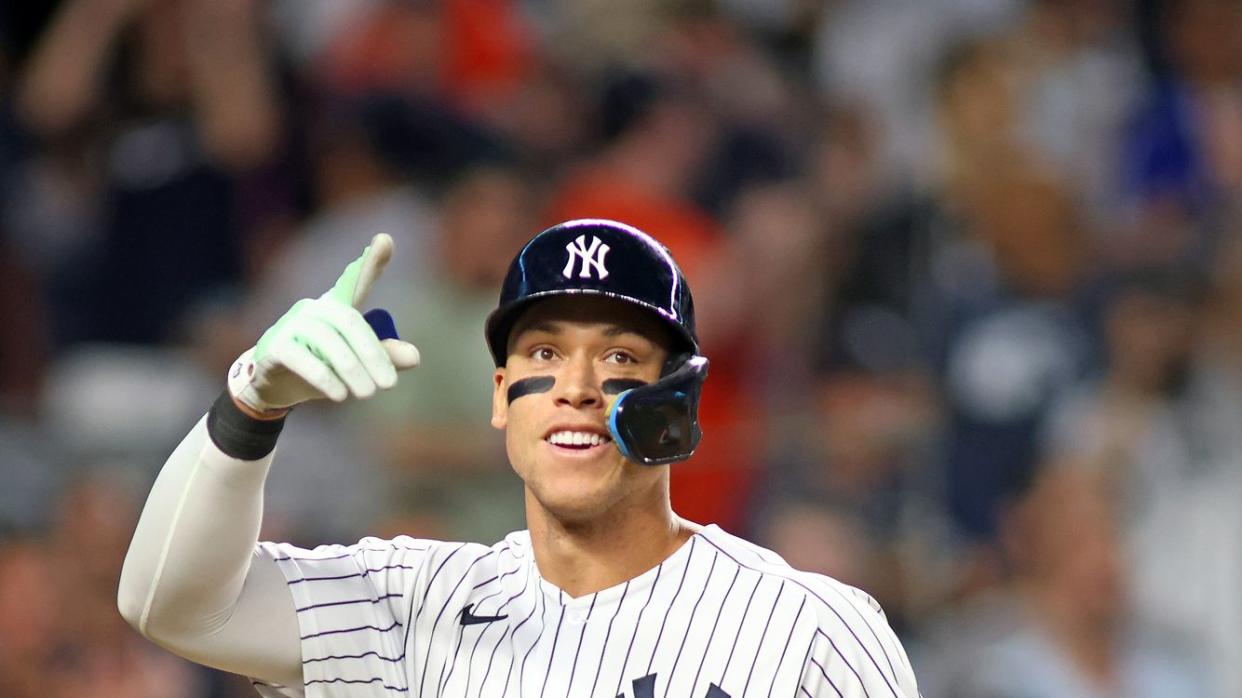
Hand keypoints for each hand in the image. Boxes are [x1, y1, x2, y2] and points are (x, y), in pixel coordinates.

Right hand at [228, 234, 419, 414]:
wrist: (272, 386)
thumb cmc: (320, 367)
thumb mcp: (355, 364)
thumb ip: (383, 357)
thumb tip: (415, 357)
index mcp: (337, 307)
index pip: (356, 281)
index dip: (371, 262)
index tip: (385, 239)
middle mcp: (315, 309)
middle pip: (350, 321)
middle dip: (372, 353)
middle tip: (389, 385)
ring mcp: (293, 325)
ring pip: (328, 340)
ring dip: (352, 369)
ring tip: (367, 394)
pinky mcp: (275, 347)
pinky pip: (303, 358)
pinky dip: (324, 377)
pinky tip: (339, 395)